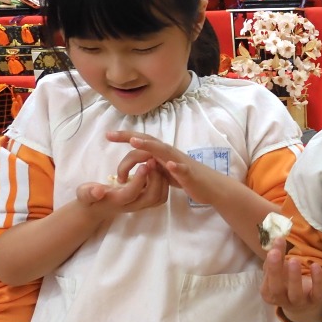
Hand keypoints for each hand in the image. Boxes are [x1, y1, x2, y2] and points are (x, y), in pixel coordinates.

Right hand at [75, 161, 167, 216]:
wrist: (97, 209)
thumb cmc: (89, 198)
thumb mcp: (84, 194)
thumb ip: (89, 193)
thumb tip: (98, 191)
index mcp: (117, 201)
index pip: (132, 193)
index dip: (139, 180)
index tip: (144, 164)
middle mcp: (132, 206)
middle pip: (151, 197)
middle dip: (155, 179)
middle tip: (153, 161)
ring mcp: (141, 205)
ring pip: (159, 197)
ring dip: (161, 180)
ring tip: (155, 162)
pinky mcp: (146, 202)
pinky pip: (161, 195)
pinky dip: (163, 182)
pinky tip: (157, 169)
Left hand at [106, 130, 221, 206]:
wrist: (212, 187)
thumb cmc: (189, 178)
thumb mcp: (166, 171)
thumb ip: (153, 166)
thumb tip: (140, 165)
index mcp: (162, 154)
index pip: (142, 142)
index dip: (126, 137)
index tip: (108, 135)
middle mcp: (170, 154)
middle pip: (149, 141)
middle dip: (130, 137)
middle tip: (110, 135)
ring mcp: (180, 162)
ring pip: (163, 151)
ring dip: (149, 146)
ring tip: (134, 142)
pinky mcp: (189, 174)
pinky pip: (182, 169)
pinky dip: (176, 166)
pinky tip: (169, 165)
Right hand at [261, 247, 321, 321]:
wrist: (303, 303)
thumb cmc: (286, 283)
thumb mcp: (279, 271)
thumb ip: (276, 257)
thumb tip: (276, 238)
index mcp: (269, 293)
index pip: (267, 279)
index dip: (270, 262)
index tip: (276, 242)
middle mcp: (281, 301)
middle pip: (276, 289)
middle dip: (275, 270)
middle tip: (276, 253)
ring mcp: (299, 303)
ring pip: (295, 294)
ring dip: (294, 277)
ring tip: (294, 259)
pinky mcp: (315, 301)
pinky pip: (316, 293)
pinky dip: (316, 280)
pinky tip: (315, 265)